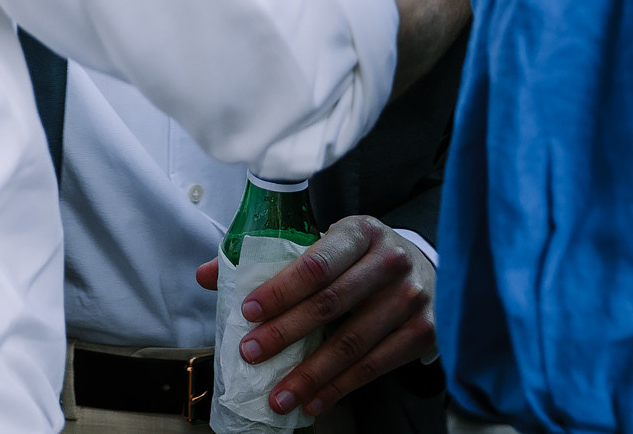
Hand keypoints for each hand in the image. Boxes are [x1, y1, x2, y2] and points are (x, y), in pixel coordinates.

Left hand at [194, 215, 434, 417]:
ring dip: (310, 375)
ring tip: (278, 396)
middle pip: (330, 305)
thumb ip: (268, 258)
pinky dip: (340, 388)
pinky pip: (375, 366)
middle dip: (285, 334)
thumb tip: (207, 275)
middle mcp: (390, 261)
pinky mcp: (424, 331)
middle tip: (251, 355)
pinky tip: (314, 401)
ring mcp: (411, 297)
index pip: (315, 263)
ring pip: (352, 344)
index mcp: (359, 231)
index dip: (280, 290)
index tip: (248, 312)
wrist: (425, 268)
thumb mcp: (324, 244)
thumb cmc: (360, 258)